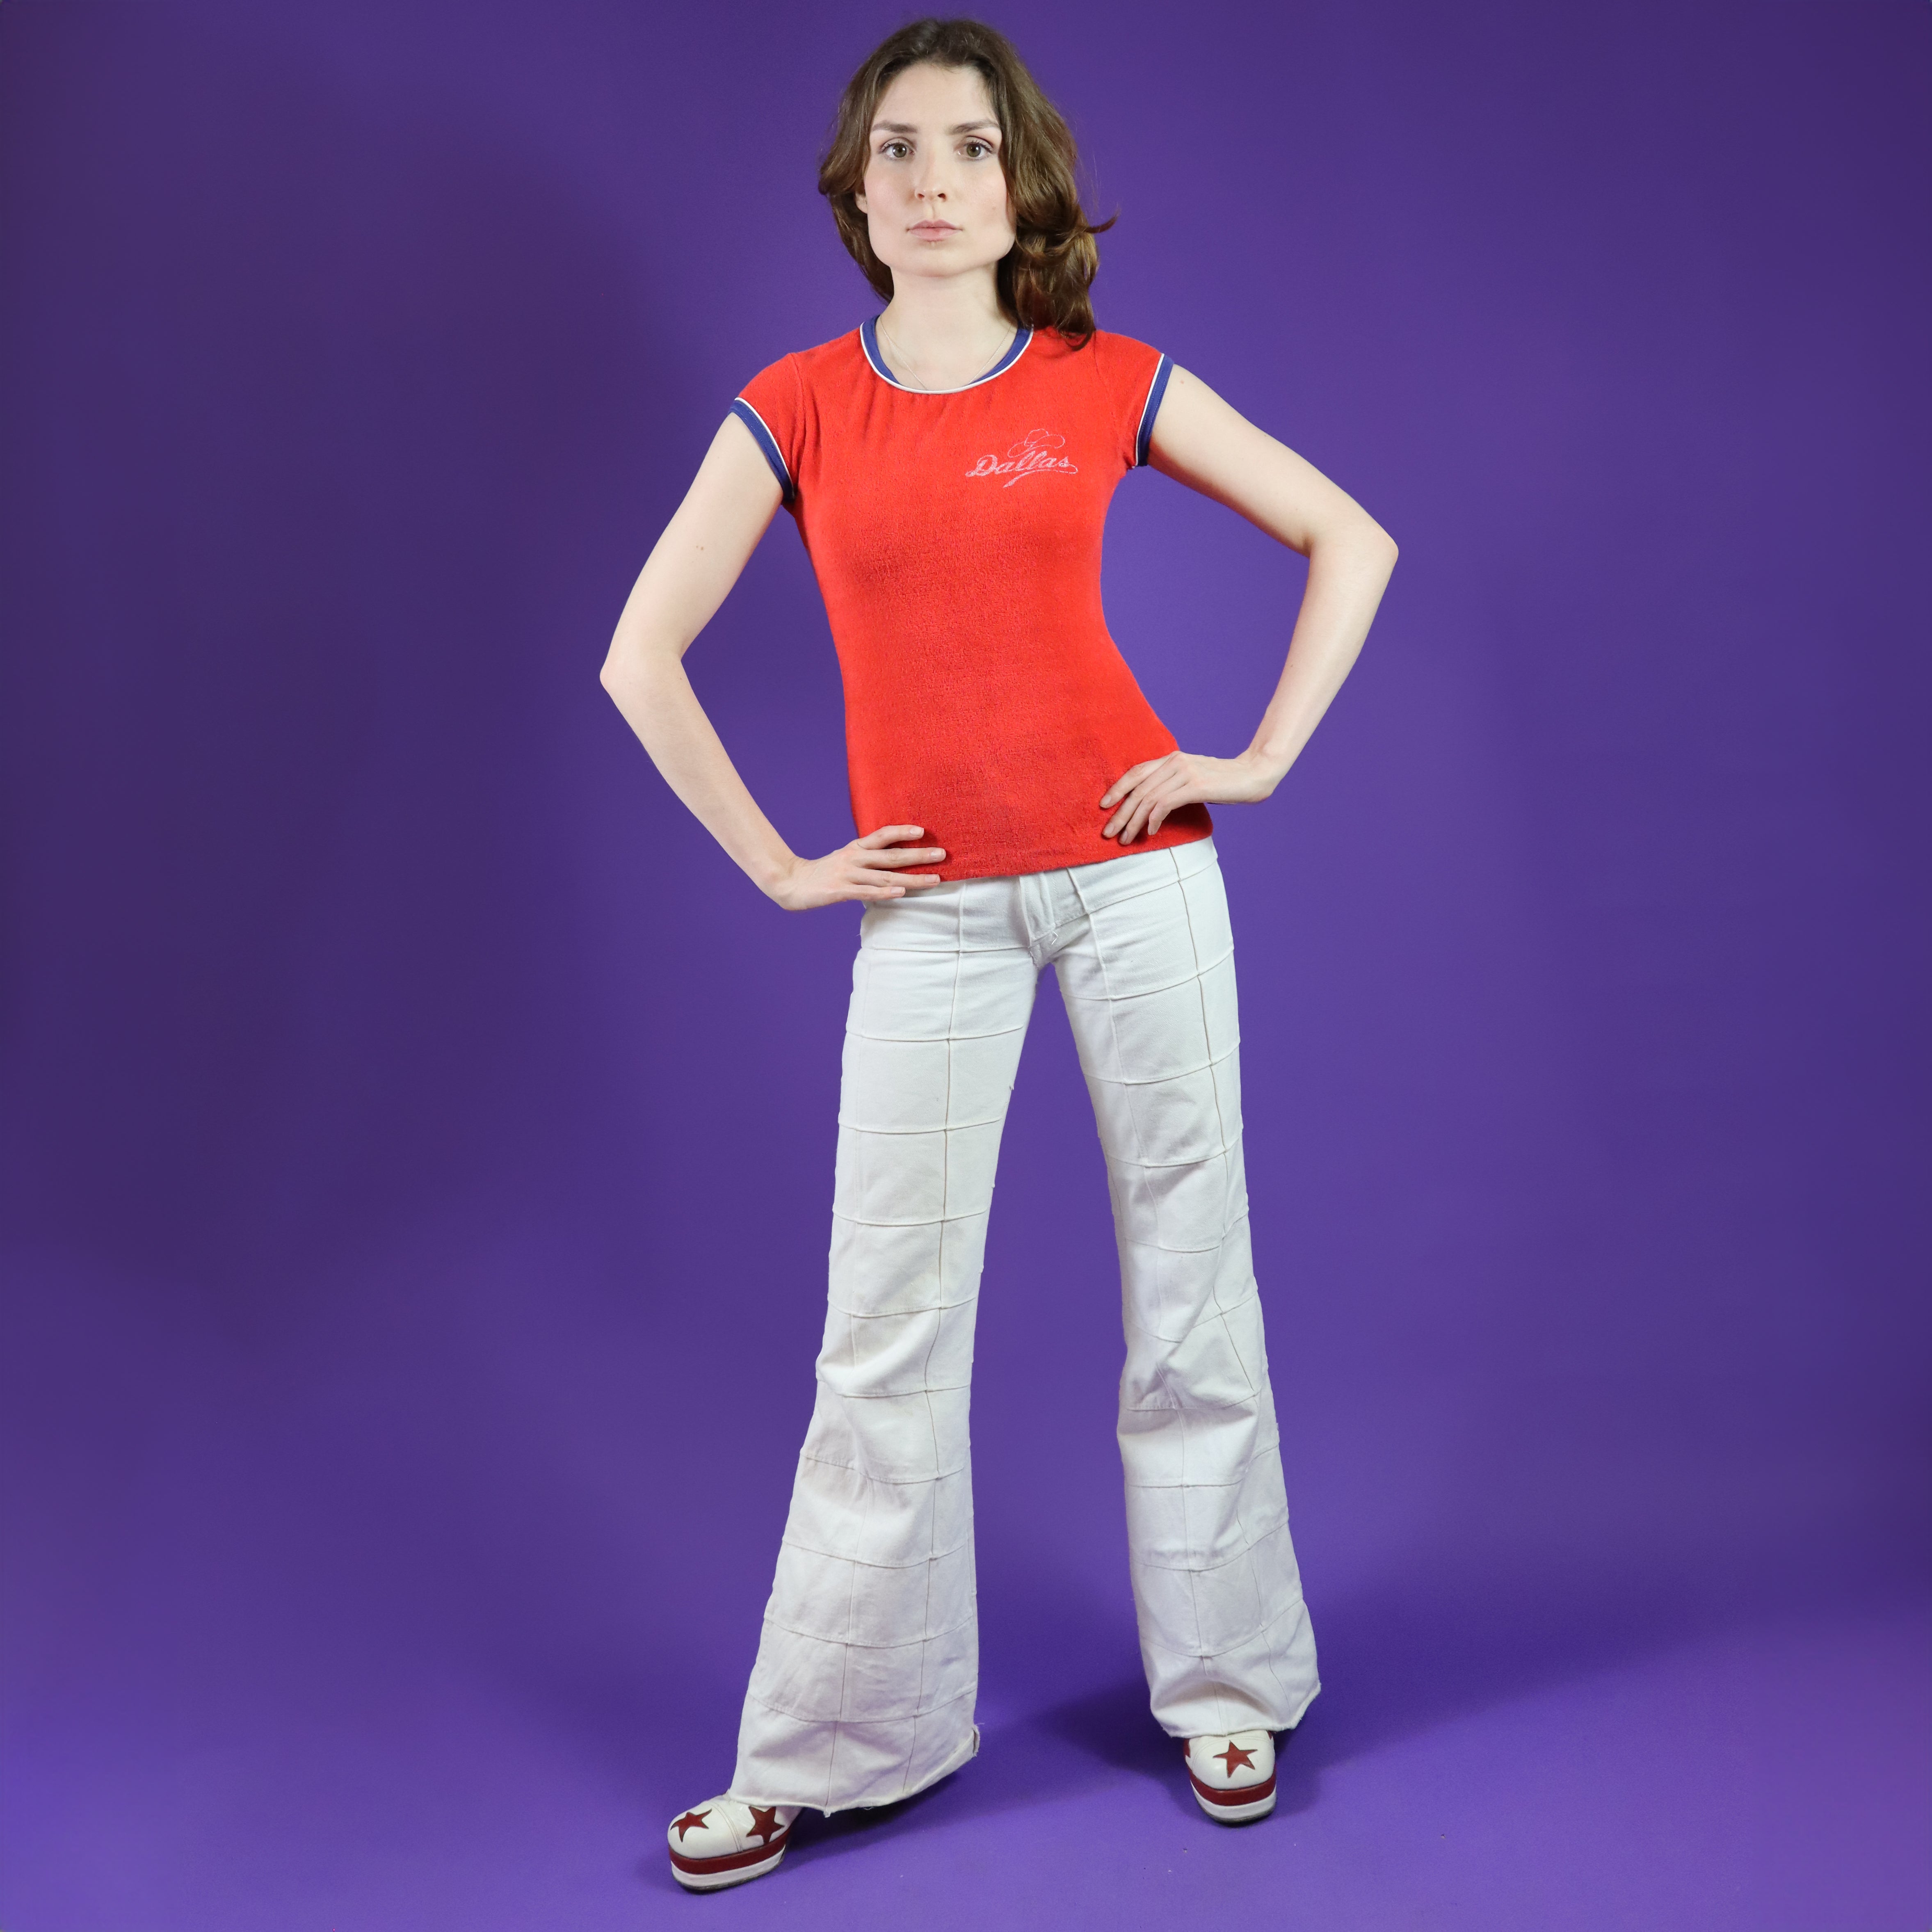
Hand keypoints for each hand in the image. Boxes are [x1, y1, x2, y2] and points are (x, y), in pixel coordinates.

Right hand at [768, 825, 947, 910]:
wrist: (790, 883)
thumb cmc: (822, 873)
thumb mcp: (845, 859)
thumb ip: (866, 857)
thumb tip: (893, 858)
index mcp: (855, 848)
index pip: (882, 835)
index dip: (902, 831)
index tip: (923, 830)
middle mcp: (854, 858)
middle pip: (892, 856)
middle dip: (919, 855)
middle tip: (942, 854)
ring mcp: (848, 875)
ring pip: (886, 877)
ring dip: (912, 878)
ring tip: (934, 879)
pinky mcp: (841, 892)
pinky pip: (867, 893)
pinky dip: (885, 893)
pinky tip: (901, 893)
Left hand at [1100, 750, 1281, 843]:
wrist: (1255, 775)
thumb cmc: (1224, 782)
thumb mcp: (1193, 779)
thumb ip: (1173, 784)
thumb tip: (1152, 804)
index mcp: (1171, 758)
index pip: (1136, 772)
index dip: (1117, 788)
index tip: (1103, 806)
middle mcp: (1174, 762)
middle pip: (1137, 788)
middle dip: (1119, 813)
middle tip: (1108, 832)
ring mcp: (1185, 772)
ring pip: (1148, 798)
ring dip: (1133, 822)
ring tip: (1125, 839)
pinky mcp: (1196, 786)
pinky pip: (1165, 804)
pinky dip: (1154, 819)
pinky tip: (1151, 832)